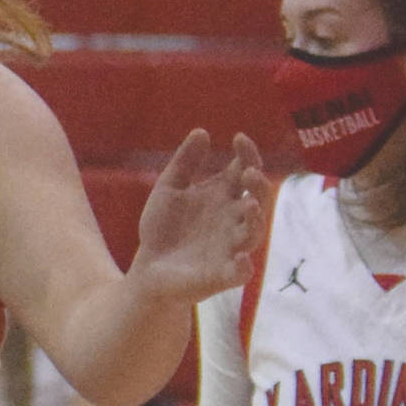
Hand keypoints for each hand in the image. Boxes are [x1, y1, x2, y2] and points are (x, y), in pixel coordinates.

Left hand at [130, 130, 267, 305]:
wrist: (147, 268)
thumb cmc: (162, 229)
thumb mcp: (168, 189)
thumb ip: (184, 163)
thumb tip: (201, 131)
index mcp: (223, 195)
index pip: (245, 168)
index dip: (247, 153)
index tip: (238, 138)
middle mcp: (233, 219)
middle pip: (258, 199)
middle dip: (258, 186)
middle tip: (248, 173)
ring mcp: (231, 246)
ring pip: (254, 232)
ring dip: (257, 219)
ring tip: (249, 206)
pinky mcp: (222, 274)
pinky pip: (240, 272)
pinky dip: (243, 266)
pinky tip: (241, 259)